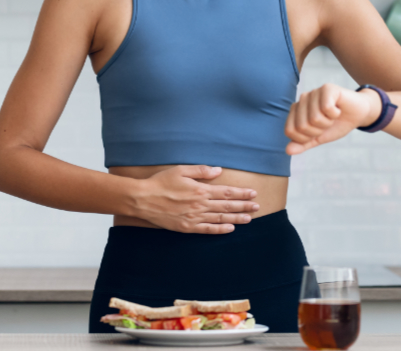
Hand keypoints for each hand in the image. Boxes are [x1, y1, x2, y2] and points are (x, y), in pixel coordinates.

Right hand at [135, 165, 259, 233]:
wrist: (143, 199)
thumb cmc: (161, 182)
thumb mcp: (181, 170)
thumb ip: (201, 171)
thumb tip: (218, 170)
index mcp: (200, 190)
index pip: (226, 192)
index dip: (241, 193)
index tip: (253, 193)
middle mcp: (200, 205)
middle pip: (227, 206)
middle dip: (244, 206)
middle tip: (257, 207)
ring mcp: (194, 218)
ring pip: (220, 219)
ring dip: (236, 218)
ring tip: (249, 219)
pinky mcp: (187, 227)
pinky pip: (207, 229)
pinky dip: (220, 230)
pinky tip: (230, 229)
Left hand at [284, 83, 380, 154]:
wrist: (358, 114)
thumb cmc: (337, 124)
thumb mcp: (318, 138)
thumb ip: (303, 144)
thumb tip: (288, 151)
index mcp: (296, 110)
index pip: (290, 131)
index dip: (306, 138)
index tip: (318, 132)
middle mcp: (302, 99)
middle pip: (302, 126)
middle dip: (318, 130)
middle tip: (328, 122)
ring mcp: (314, 92)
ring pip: (314, 118)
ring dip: (328, 122)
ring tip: (333, 116)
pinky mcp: (327, 88)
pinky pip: (326, 109)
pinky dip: (335, 114)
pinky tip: (338, 109)